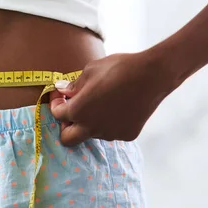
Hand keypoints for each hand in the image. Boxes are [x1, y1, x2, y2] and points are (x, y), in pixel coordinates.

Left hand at [50, 50, 180, 145]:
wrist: (152, 75)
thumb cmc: (119, 68)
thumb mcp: (91, 70)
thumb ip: (74, 84)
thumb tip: (63, 90)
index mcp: (79, 110)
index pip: (58, 115)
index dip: (56, 103)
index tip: (60, 95)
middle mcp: (92, 127)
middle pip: (68, 139)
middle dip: (65, 125)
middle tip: (72, 109)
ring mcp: (111, 133)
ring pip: (92, 133)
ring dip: (90, 121)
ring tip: (100, 101)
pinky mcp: (127, 135)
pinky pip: (112, 131)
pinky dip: (109, 122)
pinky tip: (118, 106)